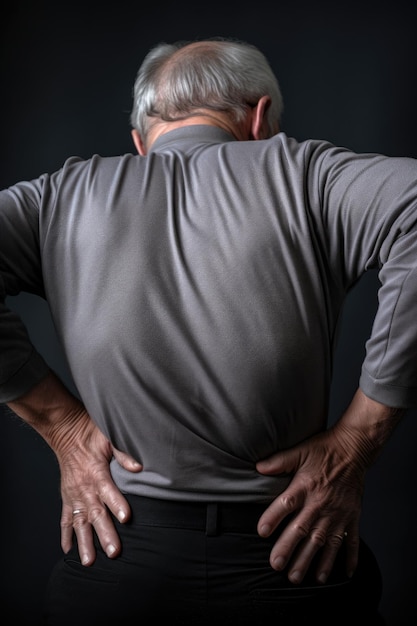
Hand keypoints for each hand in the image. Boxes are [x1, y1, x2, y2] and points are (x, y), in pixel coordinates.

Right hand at [7, 371, 142, 566]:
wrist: (66, 430)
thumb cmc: (90, 433)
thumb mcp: (109, 438)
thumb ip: (123, 454)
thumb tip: (139, 467)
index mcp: (97, 473)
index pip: (109, 491)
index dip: (117, 504)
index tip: (126, 518)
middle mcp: (84, 488)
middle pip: (96, 514)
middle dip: (105, 534)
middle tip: (113, 552)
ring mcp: (74, 495)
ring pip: (79, 523)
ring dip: (84, 542)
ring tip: (89, 562)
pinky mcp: (67, 497)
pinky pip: (65, 519)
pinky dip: (66, 535)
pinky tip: (68, 550)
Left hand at [256, 426, 363, 584]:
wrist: (354, 448)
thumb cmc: (323, 449)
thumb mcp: (299, 451)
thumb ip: (279, 461)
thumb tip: (257, 467)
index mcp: (305, 486)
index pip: (286, 505)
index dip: (273, 518)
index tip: (261, 533)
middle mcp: (320, 503)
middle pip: (303, 530)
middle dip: (290, 550)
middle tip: (277, 567)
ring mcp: (338, 513)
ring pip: (325, 542)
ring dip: (314, 562)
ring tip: (302, 578)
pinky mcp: (352, 517)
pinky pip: (352, 541)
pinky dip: (349, 558)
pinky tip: (344, 575)